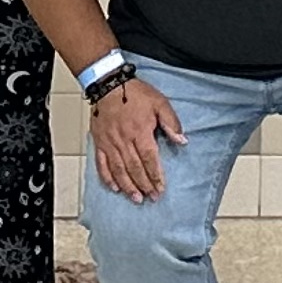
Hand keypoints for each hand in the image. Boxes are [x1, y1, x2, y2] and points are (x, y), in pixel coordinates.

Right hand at [90, 77, 184, 202]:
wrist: (108, 84)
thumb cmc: (134, 93)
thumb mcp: (160, 102)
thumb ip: (171, 122)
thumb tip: (182, 140)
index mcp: (140, 131)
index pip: (149, 159)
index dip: (156, 176)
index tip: (161, 188)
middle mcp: (124, 140)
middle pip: (135, 168)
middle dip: (144, 185)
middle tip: (151, 197)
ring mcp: (110, 143)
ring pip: (119, 170)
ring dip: (128, 186)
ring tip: (136, 198)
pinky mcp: (99, 142)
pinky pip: (102, 164)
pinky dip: (107, 178)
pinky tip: (114, 187)